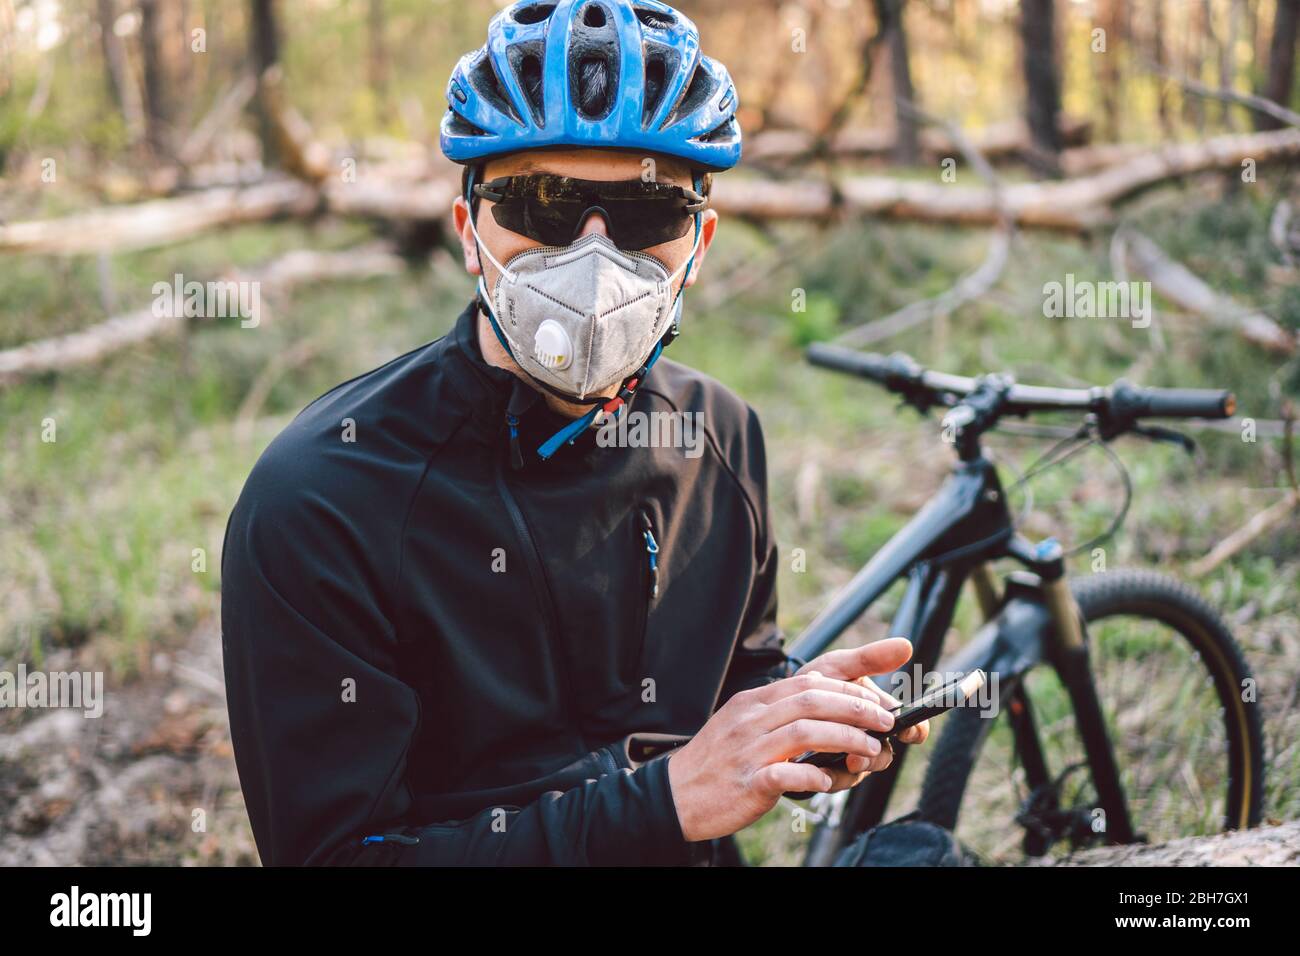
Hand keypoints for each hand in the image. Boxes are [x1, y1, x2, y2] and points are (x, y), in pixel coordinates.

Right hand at [665, 671, 897, 842]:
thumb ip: (780, 708)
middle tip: (886, 721)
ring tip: (872, 750)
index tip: (877, 700)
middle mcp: (751, 719)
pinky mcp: (747, 782)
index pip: (808, 682)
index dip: (848, 689)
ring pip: (805, 732)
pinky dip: (812, 775)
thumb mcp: (744, 722)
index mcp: (754, 701)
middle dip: (857, 708)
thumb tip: (823, 693)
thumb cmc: (718, 760)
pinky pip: (785, 774)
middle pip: (812, 700)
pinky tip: (828, 781)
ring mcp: (748, 750)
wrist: (676, 794)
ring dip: (846, 739)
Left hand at [794, 637, 929, 788]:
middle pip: (886, 754)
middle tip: (871, 744)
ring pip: (863, 770)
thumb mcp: (837, 667)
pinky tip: (819, 766)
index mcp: (874, 714)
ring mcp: (846, 758)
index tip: (911, 730)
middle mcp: (866, 739)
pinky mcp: (824, 774)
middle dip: (880, 752)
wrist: (774, 704)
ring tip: (849, 758)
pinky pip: (834, 781)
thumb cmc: (811, 685)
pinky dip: (830, 774)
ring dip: (859, 764)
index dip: (915, 730)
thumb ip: (868, 659)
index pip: (910, 728)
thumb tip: (906, 645)